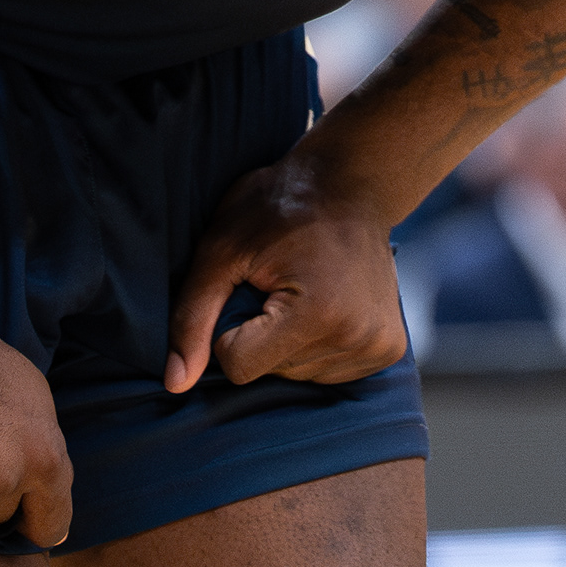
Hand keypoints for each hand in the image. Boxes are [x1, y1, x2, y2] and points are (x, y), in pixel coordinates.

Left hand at [163, 155, 408, 395]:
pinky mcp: (390, 350)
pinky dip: (314, 345)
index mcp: (319, 314)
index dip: (229, 327)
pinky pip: (326, 373)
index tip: (249, 286)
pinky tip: (325, 303)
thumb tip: (175, 384)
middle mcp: (357, 338)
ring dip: (288, 341)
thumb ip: (192, 317)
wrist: (350, 182)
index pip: (239, 365)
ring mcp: (378, 347)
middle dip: (260, 334)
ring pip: (297, 376)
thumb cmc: (279, 206)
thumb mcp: (222, 248)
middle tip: (280, 281)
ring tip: (304, 288)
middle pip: (270, 373)